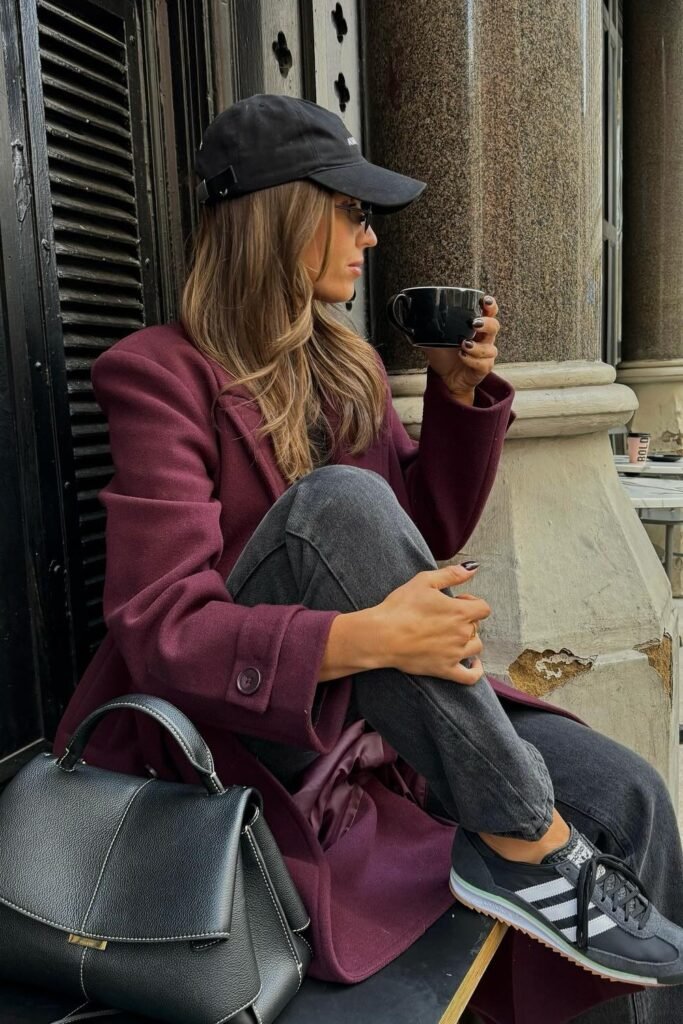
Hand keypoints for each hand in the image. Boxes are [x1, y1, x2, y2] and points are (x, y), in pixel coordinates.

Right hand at [369, 563, 489, 683]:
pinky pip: (470, 676)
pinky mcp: (444, 670)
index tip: (458, 601)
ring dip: (469, 640)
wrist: (382, 635)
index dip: (472, 602)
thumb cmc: (400, 607)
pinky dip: (476, 671)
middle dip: (466, 619)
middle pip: (477, 626)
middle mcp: (462, 634)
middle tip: (445, 616)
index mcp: (460, 612)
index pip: (483, 608)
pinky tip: (474, 664)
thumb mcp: (425, 581)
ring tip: (453, 635)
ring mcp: (455, 654)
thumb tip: (473, 568)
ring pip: (476, 647)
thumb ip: (451, 574)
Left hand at [424, 294, 499, 398]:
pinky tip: (462, 356)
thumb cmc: (445, 356)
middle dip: (486, 323)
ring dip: (477, 346)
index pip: (489, 312)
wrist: (447, 378)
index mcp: (476, 328)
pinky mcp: (483, 368)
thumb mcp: (433, 339)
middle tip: (474, 323)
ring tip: (463, 344)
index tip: (485, 301)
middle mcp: (484, 339)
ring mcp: (485, 354)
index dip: (490, 306)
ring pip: (490, 348)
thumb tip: (414, 315)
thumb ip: (428, 328)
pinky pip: (483, 364)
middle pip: (495, 327)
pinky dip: (472, 360)